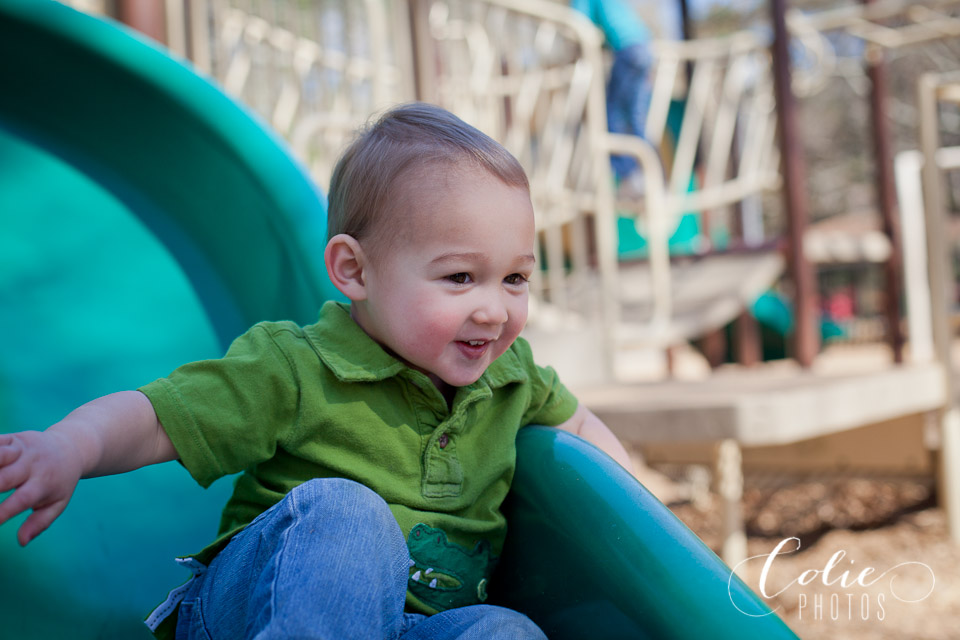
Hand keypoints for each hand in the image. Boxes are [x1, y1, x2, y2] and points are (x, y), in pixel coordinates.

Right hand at [0, 430, 83, 545]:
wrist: (71, 448)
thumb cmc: (60, 482)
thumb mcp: (57, 503)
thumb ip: (39, 523)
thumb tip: (22, 542)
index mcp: (44, 483)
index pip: (22, 499)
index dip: (3, 511)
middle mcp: (32, 465)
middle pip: (4, 478)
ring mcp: (22, 449)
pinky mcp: (13, 439)